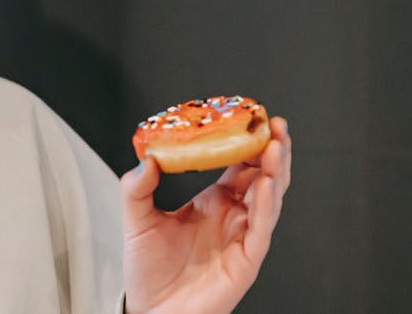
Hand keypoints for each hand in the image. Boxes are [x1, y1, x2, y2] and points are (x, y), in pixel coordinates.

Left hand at [119, 117, 291, 313]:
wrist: (150, 311)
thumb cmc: (148, 270)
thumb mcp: (135, 219)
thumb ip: (136, 188)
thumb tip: (147, 158)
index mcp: (213, 202)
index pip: (238, 165)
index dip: (247, 142)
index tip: (251, 116)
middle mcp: (233, 216)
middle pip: (262, 176)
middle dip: (272, 149)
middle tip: (273, 123)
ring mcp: (243, 237)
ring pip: (270, 199)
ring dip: (275, 171)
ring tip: (275, 145)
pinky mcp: (247, 260)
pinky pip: (262, 228)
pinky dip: (267, 204)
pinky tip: (266, 182)